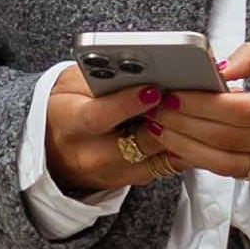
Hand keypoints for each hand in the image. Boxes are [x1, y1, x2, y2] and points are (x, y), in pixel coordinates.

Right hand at [44, 65, 190, 198]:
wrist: (52, 148)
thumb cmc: (66, 107)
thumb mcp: (71, 83)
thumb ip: (100, 75)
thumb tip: (138, 67)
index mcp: (70, 123)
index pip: (99, 117)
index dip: (127, 103)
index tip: (152, 89)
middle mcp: (90, 154)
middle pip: (139, 142)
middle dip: (167, 120)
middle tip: (187, 98)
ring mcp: (112, 173)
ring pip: (158, 158)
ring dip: (181, 135)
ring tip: (197, 111)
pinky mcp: (130, 181)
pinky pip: (164, 167)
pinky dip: (181, 147)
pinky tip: (192, 128)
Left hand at [146, 43, 249, 185]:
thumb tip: (217, 68)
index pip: (248, 109)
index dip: (207, 105)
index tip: (176, 93)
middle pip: (233, 137)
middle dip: (188, 124)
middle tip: (156, 110)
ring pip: (229, 162)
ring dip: (188, 146)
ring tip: (160, 129)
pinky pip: (235, 172)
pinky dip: (204, 160)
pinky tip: (182, 145)